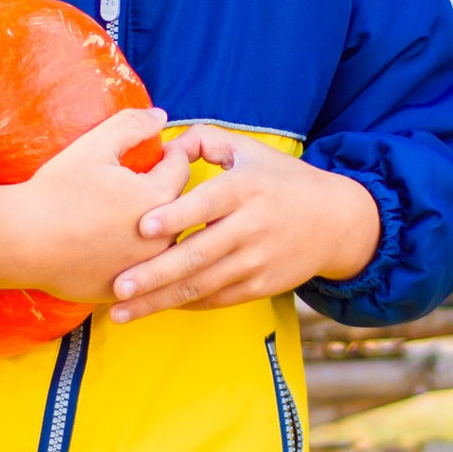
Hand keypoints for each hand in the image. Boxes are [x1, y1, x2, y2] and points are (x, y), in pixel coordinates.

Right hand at [0, 104, 192, 302]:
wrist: (20, 242)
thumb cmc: (56, 191)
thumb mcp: (94, 146)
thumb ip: (132, 125)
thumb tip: (160, 117)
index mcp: (158, 196)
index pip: (181, 166)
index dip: (169, 154)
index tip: (155, 153)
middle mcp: (161, 237)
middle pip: (179, 205)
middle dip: (165, 190)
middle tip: (138, 182)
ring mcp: (145, 269)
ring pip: (164, 240)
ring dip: (156, 225)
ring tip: (124, 214)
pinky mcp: (128, 289)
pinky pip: (142, 269)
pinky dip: (135, 256)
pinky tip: (110, 244)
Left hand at [109, 127, 380, 318]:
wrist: (334, 222)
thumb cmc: (281, 180)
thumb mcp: (249, 150)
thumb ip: (204, 140)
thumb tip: (162, 143)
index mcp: (244, 190)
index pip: (207, 205)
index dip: (176, 217)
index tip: (142, 228)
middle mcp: (250, 228)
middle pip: (198, 255)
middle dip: (155, 274)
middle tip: (118, 287)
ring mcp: (256, 261)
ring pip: (201, 286)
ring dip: (159, 300)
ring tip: (120, 311)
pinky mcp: (260, 286)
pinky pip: (216, 299)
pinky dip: (184, 304)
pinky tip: (152, 307)